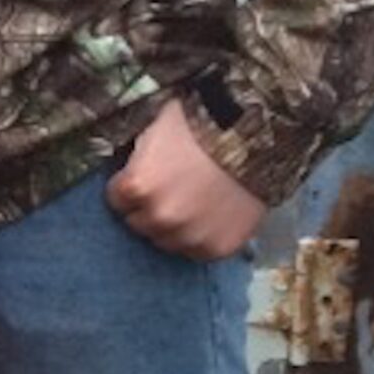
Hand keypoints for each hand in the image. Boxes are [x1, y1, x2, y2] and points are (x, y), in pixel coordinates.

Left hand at [105, 96, 265, 259]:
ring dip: (174, 227)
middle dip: (149, 208)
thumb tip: (123, 165)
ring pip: (167, 242)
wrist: (257, 136)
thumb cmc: (202, 122)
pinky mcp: (218, 248)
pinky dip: (202, 237)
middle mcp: (160, 217)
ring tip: (193, 204)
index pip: (116, 200)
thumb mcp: (154, 128)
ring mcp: (190, 236)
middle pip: (138, 224)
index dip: (129, 186)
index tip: (144, 178)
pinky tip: (212, 215)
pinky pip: (198, 251)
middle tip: (171, 190)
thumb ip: (134, 157)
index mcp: (137, 187)